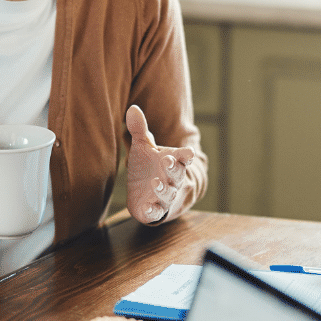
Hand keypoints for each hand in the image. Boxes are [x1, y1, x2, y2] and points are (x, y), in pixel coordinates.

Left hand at [124, 105, 192, 224]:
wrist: (150, 193)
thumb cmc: (150, 167)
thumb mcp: (144, 148)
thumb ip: (140, 130)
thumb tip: (132, 108)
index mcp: (173, 162)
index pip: (184, 158)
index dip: (186, 155)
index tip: (188, 152)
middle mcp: (173, 180)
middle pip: (178, 175)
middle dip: (174, 169)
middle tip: (168, 162)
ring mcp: (165, 196)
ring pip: (168, 194)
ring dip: (163, 189)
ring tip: (156, 183)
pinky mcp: (154, 210)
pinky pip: (155, 212)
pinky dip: (152, 211)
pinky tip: (146, 209)